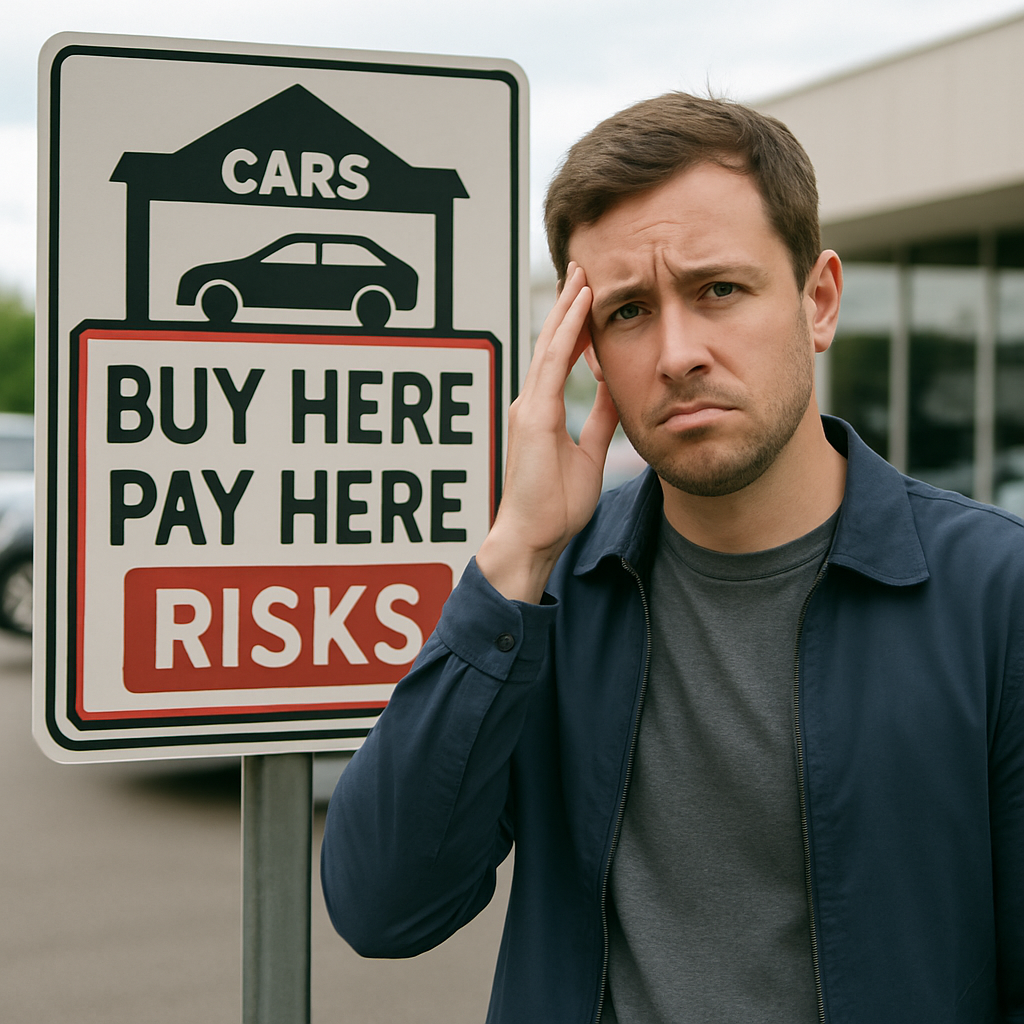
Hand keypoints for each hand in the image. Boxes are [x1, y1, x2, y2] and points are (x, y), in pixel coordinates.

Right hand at [476, 263, 619, 602]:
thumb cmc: (555, 505)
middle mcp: (531, 401)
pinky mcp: (533, 416)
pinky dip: (566, 333)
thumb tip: (615, 390)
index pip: (561, 356)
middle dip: (569, 304)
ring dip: (568, 307)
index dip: (575, 324)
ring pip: (550, 344)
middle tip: (584, 267)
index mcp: (542, 411)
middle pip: (552, 341)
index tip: (591, 295)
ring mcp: (528, 406)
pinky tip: (580, 306)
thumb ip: (599, 419)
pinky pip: (552, 365)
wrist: (534, 537)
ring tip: (583, 273)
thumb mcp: (589, 453)